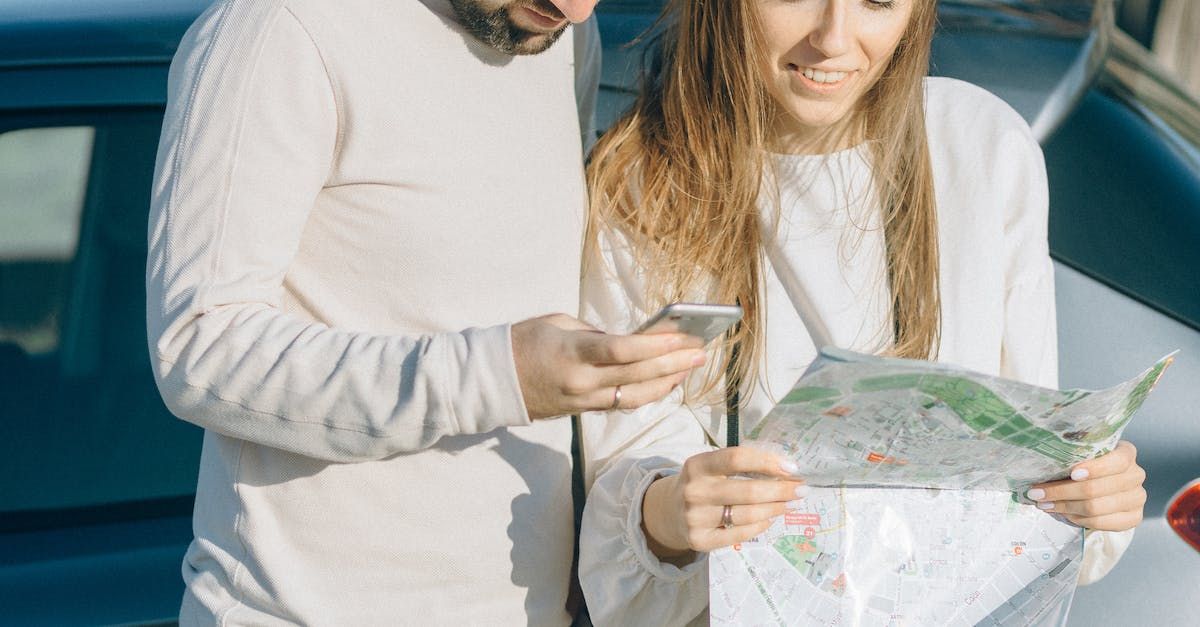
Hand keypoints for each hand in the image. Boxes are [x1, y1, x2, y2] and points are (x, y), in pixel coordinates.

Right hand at [511, 313, 706, 419]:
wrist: (493, 381)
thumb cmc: (524, 341)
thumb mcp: (558, 323)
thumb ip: (595, 333)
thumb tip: (630, 342)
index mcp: (573, 353)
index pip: (622, 351)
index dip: (655, 346)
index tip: (682, 336)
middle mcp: (581, 382)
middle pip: (637, 376)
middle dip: (672, 363)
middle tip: (700, 352)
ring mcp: (583, 400)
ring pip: (636, 397)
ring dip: (667, 382)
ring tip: (690, 368)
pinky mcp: (583, 411)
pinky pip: (623, 404)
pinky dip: (648, 394)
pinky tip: (666, 383)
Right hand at [642, 446, 806, 558]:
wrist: (669, 512)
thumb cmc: (702, 484)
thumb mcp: (711, 467)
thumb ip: (740, 465)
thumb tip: (786, 469)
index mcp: (697, 465)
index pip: (737, 459)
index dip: (767, 462)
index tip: (792, 468)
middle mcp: (694, 491)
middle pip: (748, 491)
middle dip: (781, 491)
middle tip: (801, 490)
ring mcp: (695, 517)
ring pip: (748, 515)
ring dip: (775, 509)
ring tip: (789, 504)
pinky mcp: (700, 540)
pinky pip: (740, 534)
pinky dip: (760, 526)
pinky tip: (770, 519)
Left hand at [1026, 440, 1146, 530]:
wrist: (1105, 485)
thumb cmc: (1088, 465)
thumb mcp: (1083, 454)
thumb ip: (1072, 455)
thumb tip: (1042, 464)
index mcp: (1126, 454)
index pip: (1118, 461)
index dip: (1096, 468)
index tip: (1072, 473)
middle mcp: (1135, 475)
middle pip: (1097, 488)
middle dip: (1062, 492)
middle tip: (1037, 494)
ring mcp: (1137, 498)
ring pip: (1096, 507)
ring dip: (1065, 507)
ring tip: (1044, 504)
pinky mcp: (1133, 518)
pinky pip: (1101, 523)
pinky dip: (1078, 519)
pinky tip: (1064, 514)